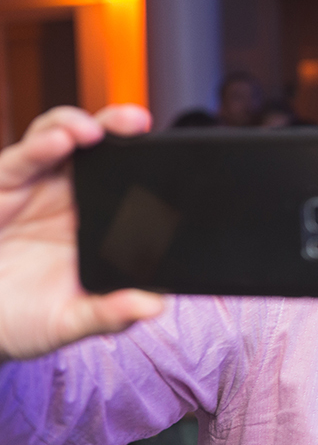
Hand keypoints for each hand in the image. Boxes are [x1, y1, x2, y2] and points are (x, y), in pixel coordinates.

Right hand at [0, 105, 163, 360]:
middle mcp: (74, 196)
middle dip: (120, 126)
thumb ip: (110, 314)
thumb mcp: (71, 322)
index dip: (150, 161)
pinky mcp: (6, 184)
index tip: (173, 154)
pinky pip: (24, 158)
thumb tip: (154, 307)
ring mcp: (40, 186)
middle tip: (138, 122)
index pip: (132, 180)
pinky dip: (41, 145)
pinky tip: (58, 141)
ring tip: (91, 132)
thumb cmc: (27, 317)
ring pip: (62, 138)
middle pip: (103, 147)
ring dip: (77, 125)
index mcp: (102, 221)